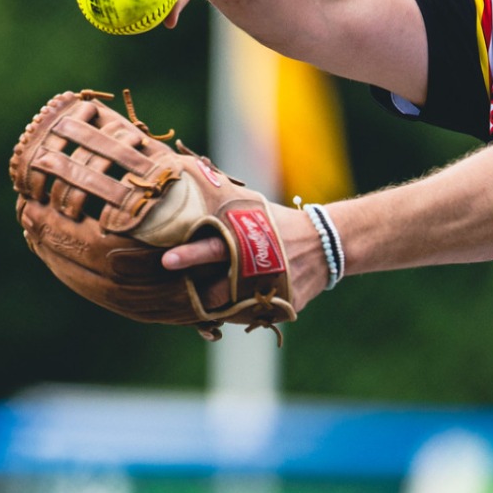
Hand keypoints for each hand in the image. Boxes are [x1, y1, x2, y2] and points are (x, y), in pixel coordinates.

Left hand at [161, 205, 331, 305]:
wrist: (325, 246)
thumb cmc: (279, 223)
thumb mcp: (253, 208)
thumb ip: (221, 203)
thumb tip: (186, 175)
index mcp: (247, 241)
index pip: (214, 247)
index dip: (189, 255)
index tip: (167, 260)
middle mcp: (259, 269)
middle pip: (218, 291)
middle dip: (198, 294)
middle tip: (183, 293)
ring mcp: (272, 292)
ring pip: (231, 310)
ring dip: (216, 306)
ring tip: (210, 296)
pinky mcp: (282, 308)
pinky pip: (250, 317)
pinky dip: (238, 312)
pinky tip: (235, 302)